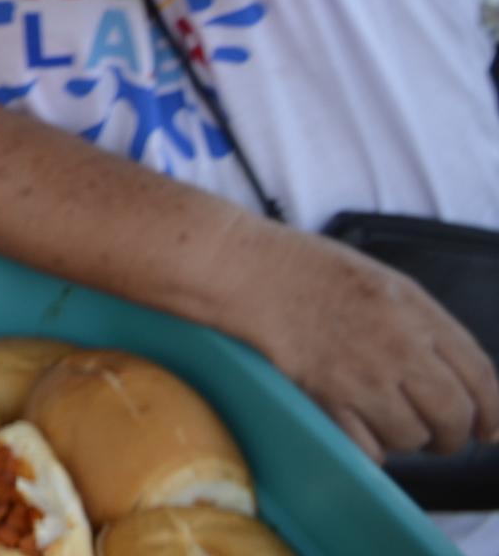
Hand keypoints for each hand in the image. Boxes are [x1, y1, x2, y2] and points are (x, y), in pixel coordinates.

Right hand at [219, 226, 498, 461]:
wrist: (242, 268)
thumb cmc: (304, 268)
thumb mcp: (383, 282)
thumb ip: (426, 326)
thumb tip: (463, 378)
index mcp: (415, 311)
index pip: (481, 376)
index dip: (492, 411)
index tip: (489, 428)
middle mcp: (396, 345)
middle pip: (454, 416)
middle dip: (452, 435)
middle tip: (439, 435)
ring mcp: (361, 374)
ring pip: (412, 437)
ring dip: (405, 438)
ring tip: (386, 421)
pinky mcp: (324, 397)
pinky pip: (368, 448)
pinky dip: (368, 447)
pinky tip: (357, 427)